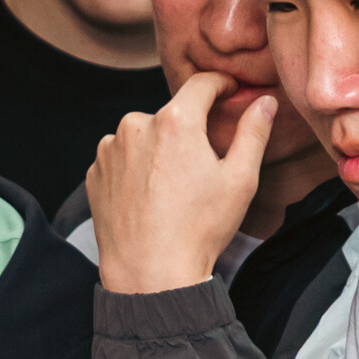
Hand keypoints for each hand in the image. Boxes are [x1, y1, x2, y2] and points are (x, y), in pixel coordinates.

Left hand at [89, 71, 273, 295]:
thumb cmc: (198, 229)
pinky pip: (121, 158)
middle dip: (188, 130)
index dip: (220, 84)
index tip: (229, 91)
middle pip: (171, 115)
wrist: (149, 274)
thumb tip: (264, 102)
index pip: (201, 84)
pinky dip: (136, 168)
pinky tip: (150, 197)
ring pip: (144, 136)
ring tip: (173, 188)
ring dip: (159, 148)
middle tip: (203, 164)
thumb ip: (253, 133)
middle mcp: (136, 125)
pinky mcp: (95, 172)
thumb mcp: (239, 180)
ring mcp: (110, 149)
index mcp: (175, 121)